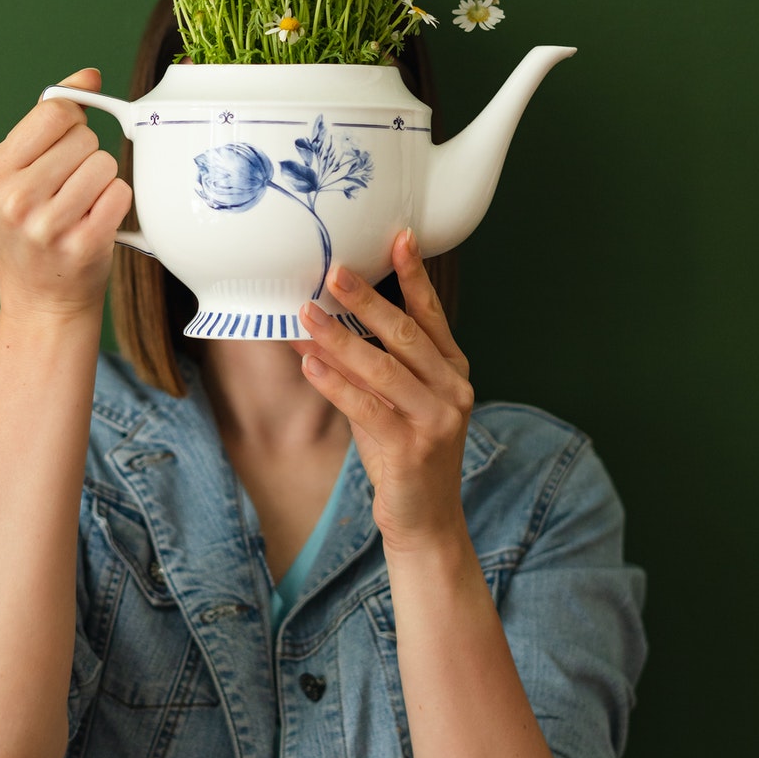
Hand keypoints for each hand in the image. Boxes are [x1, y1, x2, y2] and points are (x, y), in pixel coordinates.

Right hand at [0, 68, 131, 320]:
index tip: (67, 141)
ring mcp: (48, 224)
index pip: (54, 113)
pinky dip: (117, 202)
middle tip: (70, 186)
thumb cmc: (35, 228)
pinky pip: (120, 193)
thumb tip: (88, 76)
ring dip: (103, 180)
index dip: (72, 121)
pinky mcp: (83, 245)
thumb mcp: (22, 173)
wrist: (41, 299)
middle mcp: (15, 198)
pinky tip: (98, 219)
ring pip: (105, 164)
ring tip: (83, 204)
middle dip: (86, 155)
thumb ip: (49, 121)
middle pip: (83, 138)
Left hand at [294, 230, 473, 549]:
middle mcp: (452, 389)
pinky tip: (309, 363)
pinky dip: (335, 383)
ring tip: (305, 315)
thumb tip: (314, 322)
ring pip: (383, 368)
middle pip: (405, 334)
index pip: (431, 314)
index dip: (415, 276)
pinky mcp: (413, 448)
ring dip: (340, 338)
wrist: (426, 520)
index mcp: (452, 370)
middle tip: (334, 271)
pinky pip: (368, 407)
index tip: (399, 237)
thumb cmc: (404, 453)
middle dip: (367, 299)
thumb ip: (364, 365)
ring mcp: (437, 419)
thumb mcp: (388, 401)